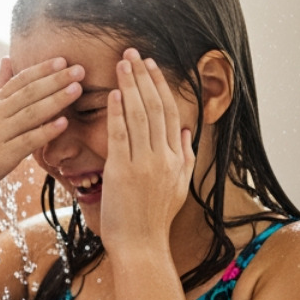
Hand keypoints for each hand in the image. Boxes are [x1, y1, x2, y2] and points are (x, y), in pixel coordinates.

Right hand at [0, 57, 80, 206]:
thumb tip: (6, 58)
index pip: (20, 80)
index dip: (41, 69)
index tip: (62, 59)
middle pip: (29, 93)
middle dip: (55, 80)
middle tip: (80, 69)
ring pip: (30, 113)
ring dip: (55, 100)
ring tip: (77, 89)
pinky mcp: (3, 156)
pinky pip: (27, 141)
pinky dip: (45, 132)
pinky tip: (63, 124)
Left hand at [99, 50, 195, 252]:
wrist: (142, 246)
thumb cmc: (153, 219)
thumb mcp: (178, 186)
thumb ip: (184, 157)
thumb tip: (184, 132)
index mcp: (177, 159)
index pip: (169, 113)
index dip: (159, 87)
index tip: (150, 66)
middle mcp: (164, 158)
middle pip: (156, 108)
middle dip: (144, 78)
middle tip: (134, 53)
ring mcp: (145, 164)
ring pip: (140, 116)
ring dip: (131, 87)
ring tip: (123, 63)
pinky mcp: (124, 172)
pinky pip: (122, 136)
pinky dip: (119, 113)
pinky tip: (115, 94)